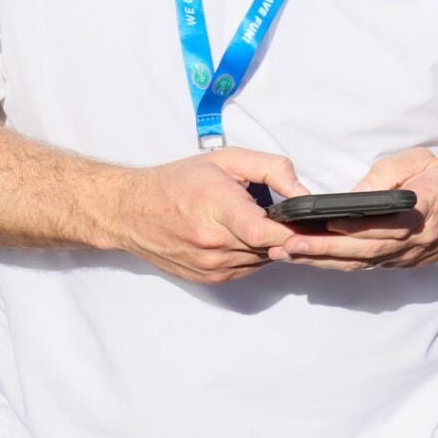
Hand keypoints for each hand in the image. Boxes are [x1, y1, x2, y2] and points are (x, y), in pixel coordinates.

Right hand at [111, 148, 305, 284]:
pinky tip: (241, 235)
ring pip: (262, 260)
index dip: (292, 231)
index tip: (306, 224)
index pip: (264, 232)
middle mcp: (212, 243)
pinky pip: (248, 269)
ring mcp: (210, 265)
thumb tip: (303, 193)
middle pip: (270, 247)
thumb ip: (272, 170)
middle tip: (287, 217)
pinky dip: (253, 254)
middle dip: (284, 234)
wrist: (131, 211)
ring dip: (268, 245)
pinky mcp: (209, 278)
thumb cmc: (178, 182)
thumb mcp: (228, 160)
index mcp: (217, 209)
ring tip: (257, 222)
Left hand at [275, 150, 437, 271]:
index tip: (327, 222)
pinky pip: (361, 266)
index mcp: (423, 209)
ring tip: (285, 253)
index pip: (387, 222)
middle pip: (364, 249)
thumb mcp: (423, 161)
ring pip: (359, 263)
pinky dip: (332, 263)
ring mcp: (402, 256)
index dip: (357, 226)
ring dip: (321, 260)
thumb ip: (391, 172)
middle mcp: (412, 240)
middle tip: (288, 244)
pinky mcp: (395, 264)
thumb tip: (358, 191)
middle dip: (324, 248)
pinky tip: (306, 257)